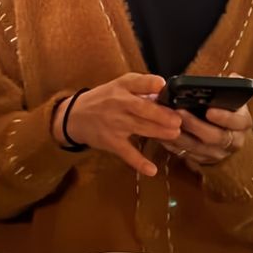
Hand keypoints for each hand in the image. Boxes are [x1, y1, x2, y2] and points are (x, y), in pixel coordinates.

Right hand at [52, 73, 180, 176]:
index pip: (136, 82)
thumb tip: (167, 96)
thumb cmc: (104, 99)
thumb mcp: (119, 87)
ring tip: (175, 134)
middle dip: (161, 115)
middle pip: (141, 108)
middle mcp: (117, 103)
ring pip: (139, 128)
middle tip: (177, 120)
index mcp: (121, 87)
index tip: (162, 86)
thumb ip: (141, 90)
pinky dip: (139, 162)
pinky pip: (127, 153)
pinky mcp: (111, 142)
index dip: (150, 83)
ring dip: (159, 132)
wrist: (74, 116)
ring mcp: (114, 123)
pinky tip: (152, 170)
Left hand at [159, 73, 252, 165]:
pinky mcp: (202, 160)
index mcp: (242, 123)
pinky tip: (161, 134)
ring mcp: (217, 153)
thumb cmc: (227, 109)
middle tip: (179, 112)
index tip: (209, 110)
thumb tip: (232, 77)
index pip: (237, 121)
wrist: (229, 134)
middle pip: (214, 137)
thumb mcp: (233, 97)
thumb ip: (231, 86)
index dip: (224, 117)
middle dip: (195, 125)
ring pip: (197, 148)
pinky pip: (186, 154)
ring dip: (180, 136)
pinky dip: (172, 145)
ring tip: (165, 122)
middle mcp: (233, 141)